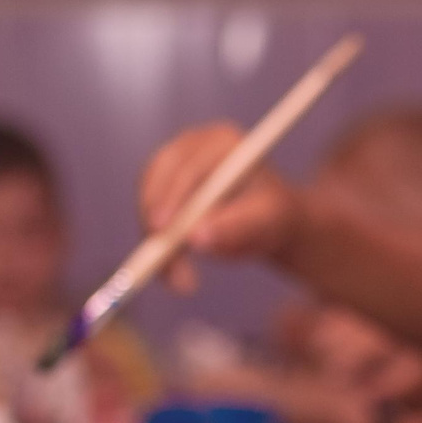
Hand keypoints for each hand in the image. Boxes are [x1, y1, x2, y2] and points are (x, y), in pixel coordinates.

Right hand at [137, 122, 304, 288]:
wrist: (268, 222)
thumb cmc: (273, 218)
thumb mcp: (266, 224)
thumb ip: (236, 228)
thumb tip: (195, 238)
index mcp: (223, 142)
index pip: (188, 167)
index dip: (171, 197)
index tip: (162, 231)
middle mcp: (193, 143)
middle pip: (159, 178)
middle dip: (156, 222)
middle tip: (162, 264)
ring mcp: (174, 160)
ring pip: (148, 198)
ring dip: (154, 240)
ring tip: (178, 281)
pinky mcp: (162, 183)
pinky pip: (148, 213)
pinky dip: (155, 244)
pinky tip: (172, 274)